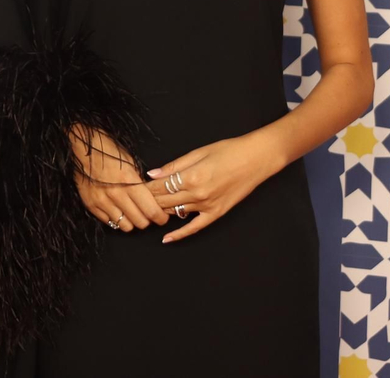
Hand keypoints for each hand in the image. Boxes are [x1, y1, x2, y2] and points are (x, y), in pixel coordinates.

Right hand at [69, 123, 168, 231]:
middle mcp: (116, 194)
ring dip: (132, 222)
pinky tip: (118, 209)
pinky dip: (116, 219)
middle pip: (140, 222)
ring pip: (125, 226)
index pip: (151, 210)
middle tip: (148, 214)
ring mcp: (102, 201)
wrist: (82, 147)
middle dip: (148, 220)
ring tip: (132, 213)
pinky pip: (109, 222)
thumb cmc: (108, 151)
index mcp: (129, 181)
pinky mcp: (91, 205)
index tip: (162, 217)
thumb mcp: (131, 162)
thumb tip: (151, 199)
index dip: (160, 217)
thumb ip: (140, 183)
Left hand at [144, 133, 280, 242]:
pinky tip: (166, 239)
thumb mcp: (198, 152)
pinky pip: (194, 228)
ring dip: (160, 212)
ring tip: (145, 213)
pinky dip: (180, 234)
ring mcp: (207, 206)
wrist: (256, 159)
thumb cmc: (229, 151)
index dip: (144, 188)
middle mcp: (197, 195)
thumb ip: (174, 166)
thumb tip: (153, 174)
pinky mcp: (216, 213)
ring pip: (175, 213)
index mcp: (191, 177)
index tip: (132, 188)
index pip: (160, 187)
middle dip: (148, 200)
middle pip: (164, 201)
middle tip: (134, 201)